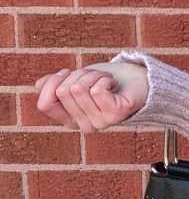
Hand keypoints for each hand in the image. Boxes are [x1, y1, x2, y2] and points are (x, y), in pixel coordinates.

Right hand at [34, 62, 148, 133]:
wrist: (140, 81)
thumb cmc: (109, 81)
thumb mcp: (78, 79)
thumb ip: (57, 85)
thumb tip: (39, 85)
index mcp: (70, 119)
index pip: (45, 104)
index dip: (53, 82)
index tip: (67, 72)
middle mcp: (83, 126)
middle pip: (64, 91)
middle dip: (78, 74)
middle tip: (95, 76)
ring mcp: (100, 122)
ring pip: (79, 88)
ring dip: (93, 75)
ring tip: (106, 79)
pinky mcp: (115, 115)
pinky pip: (97, 89)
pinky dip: (105, 78)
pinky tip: (114, 84)